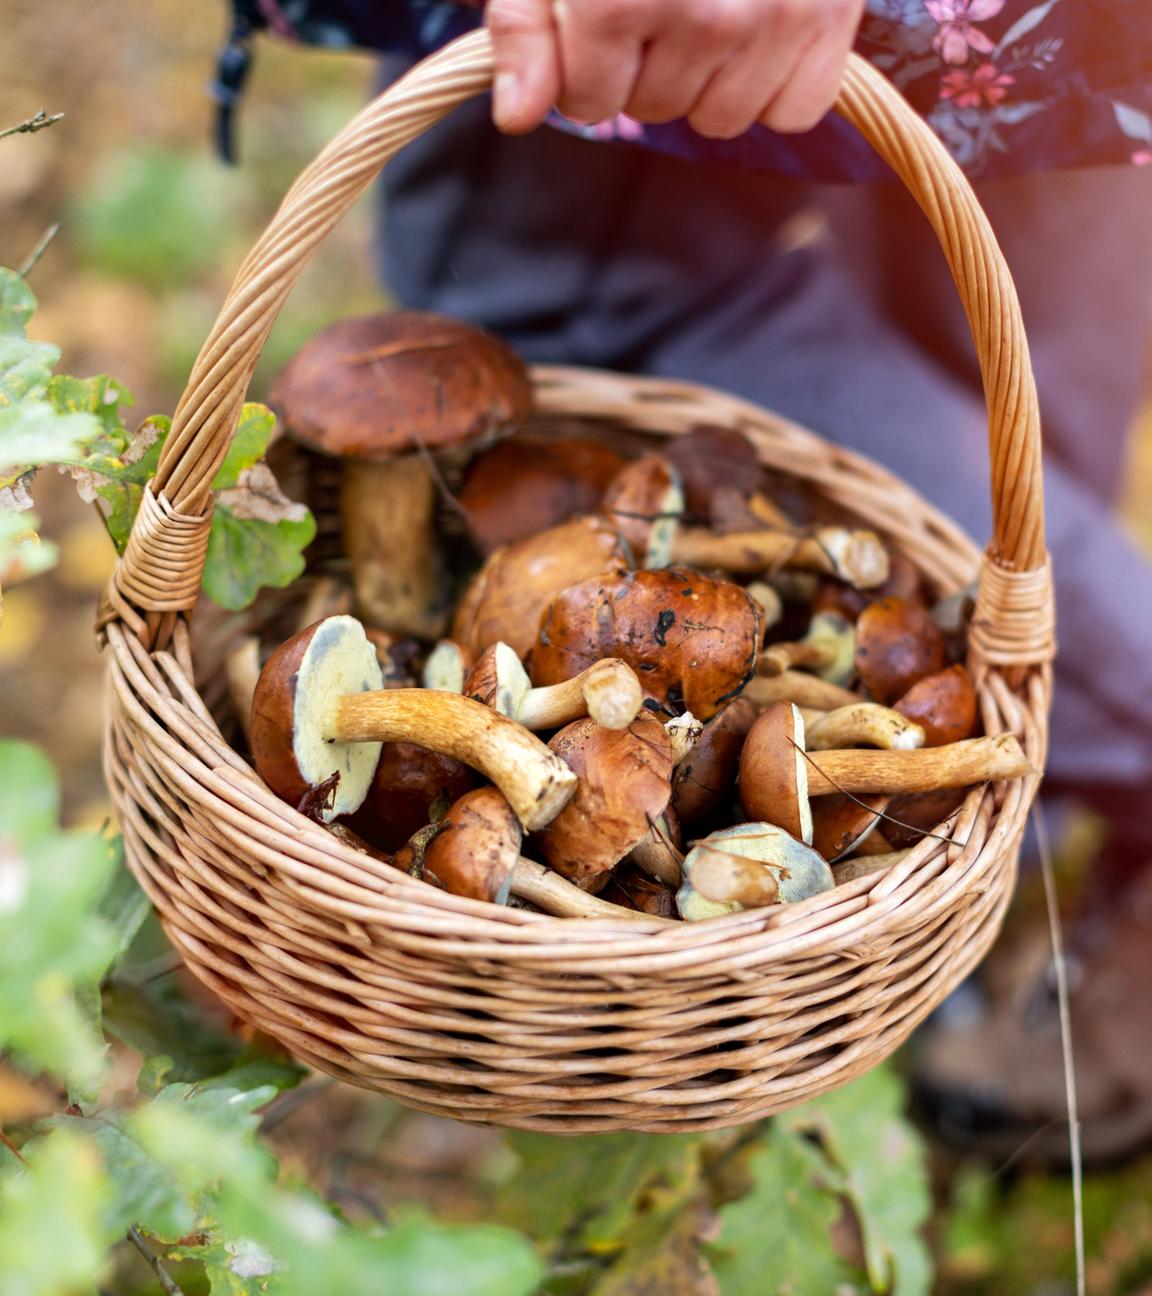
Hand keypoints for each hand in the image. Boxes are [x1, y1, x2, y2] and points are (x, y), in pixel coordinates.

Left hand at [486, 0, 864, 138]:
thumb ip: (525, 24)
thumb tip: (518, 115)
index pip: (588, 103)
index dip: (582, 67)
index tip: (596, 18)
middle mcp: (703, 16)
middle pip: (653, 111)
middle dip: (644, 67)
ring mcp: (774, 19)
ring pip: (720, 120)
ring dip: (707, 80)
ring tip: (710, 7)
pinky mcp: (829, 18)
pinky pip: (794, 111)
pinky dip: (775, 84)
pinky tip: (761, 31)